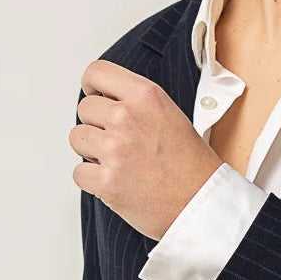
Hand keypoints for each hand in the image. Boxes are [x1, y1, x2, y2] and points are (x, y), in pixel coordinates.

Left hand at [70, 59, 222, 239]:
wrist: (203, 206)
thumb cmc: (192, 168)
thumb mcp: (170, 116)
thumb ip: (137, 104)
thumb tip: (106, 101)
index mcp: (145, 96)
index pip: (97, 73)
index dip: (92, 87)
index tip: (95, 97)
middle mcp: (127, 118)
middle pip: (85, 109)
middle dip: (96, 126)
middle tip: (118, 144)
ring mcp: (115, 150)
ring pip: (77, 138)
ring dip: (91, 152)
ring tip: (117, 163)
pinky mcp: (107, 182)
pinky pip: (79, 172)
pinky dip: (92, 180)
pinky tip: (115, 182)